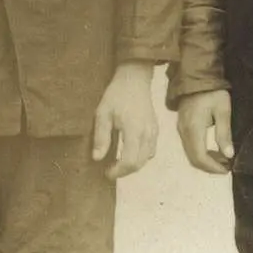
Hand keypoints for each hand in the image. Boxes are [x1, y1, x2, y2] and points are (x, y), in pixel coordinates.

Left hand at [91, 63, 158, 180]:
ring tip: (117, 162)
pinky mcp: (155, 129)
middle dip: (124, 171)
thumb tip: (97, 158)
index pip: (130, 161)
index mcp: (134, 130)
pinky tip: (128, 152)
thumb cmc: (116, 95)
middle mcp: (148, 134)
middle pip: (139, 163)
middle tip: (110, 170)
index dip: (118, 171)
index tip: (106, 172)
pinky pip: (150, 150)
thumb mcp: (103, 114)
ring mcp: (154, 132)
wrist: (134, 79)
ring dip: (132, 165)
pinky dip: (140, 156)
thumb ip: (101, 137)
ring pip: (146, 158)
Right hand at [177, 89, 234, 174]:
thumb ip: (224, 133)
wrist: (195, 76)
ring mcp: (181, 129)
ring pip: (191, 154)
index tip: (227, 169)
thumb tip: (228, 155)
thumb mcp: (223, 110)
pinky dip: (201, 153)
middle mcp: (184, 132)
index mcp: (194, 129)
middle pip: (194, 159)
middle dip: (210, 167)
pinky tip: (214, 150)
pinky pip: (190, 146)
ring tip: (223, 159)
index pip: (200, 157)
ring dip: (206, 161)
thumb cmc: (212, 92)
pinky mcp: (182, 126)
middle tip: (227, 166)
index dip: (213, 167)